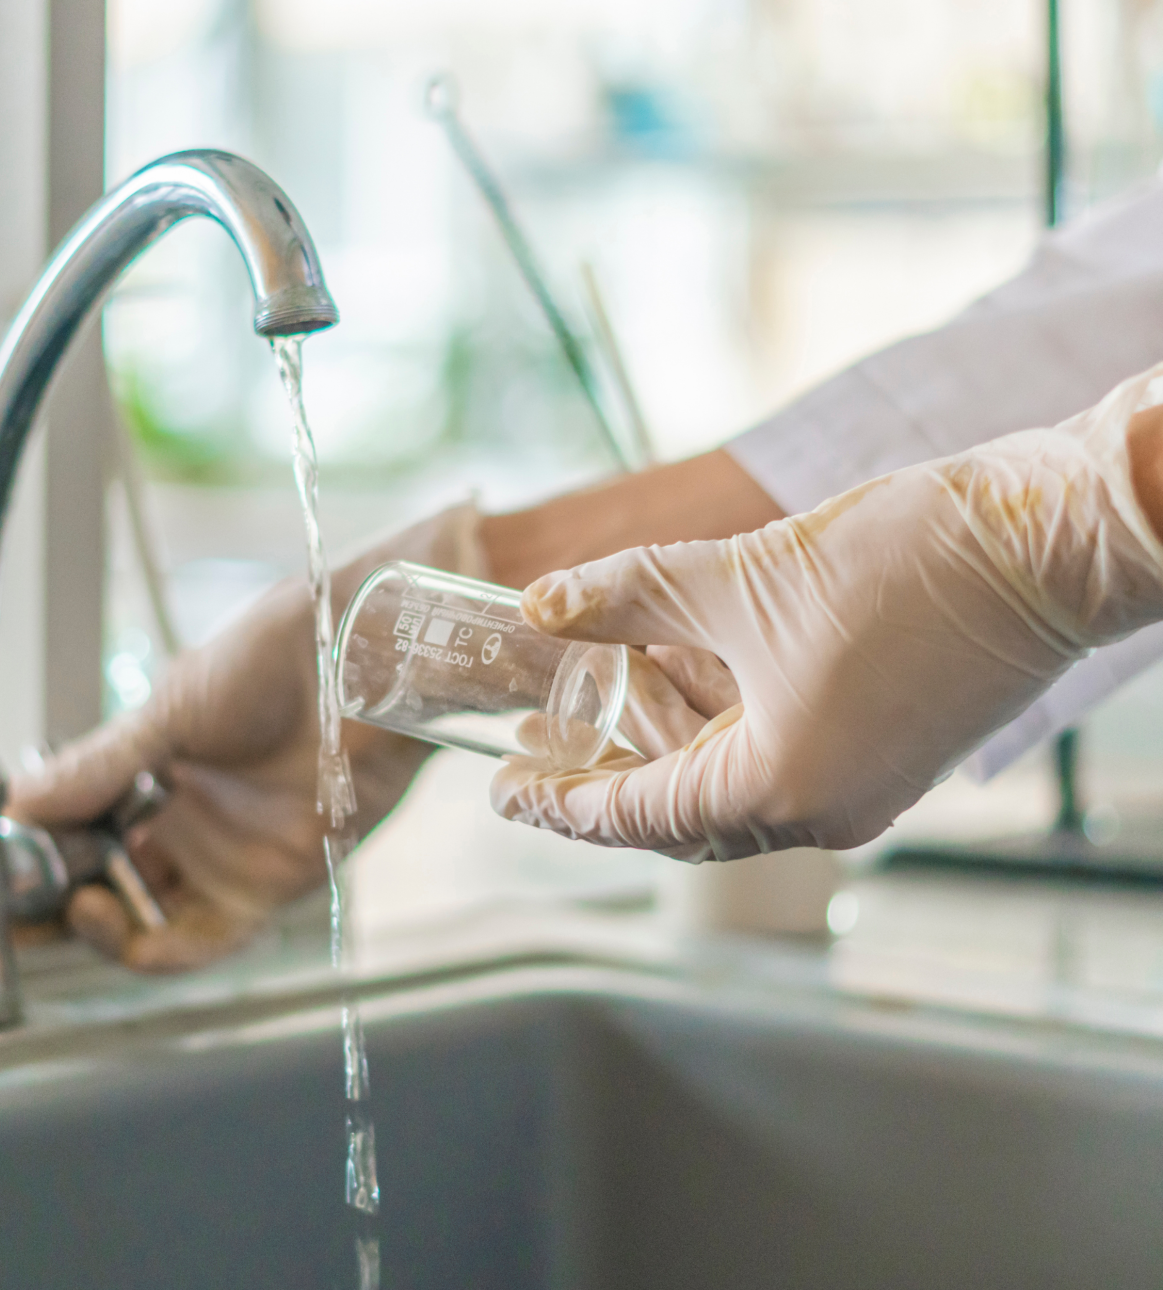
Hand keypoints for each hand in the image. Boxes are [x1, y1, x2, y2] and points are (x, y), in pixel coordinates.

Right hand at [8, 504, 485, 970]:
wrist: (363, 657)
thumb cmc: (278, 657)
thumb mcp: (172, 709)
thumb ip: (99, 765)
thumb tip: (15, 804)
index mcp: (157, 772)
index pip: (80, 835)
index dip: (36, 860)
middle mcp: (189, 821)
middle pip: (107, 888)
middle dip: (55, 905)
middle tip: (13, 905)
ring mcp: (228, 855)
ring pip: (147, 923)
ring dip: (96, 929)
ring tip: (63, 904)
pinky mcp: (274, 881)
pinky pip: (204, 940)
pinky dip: (153, 948)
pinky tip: (110, 921)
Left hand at [492, 365, 1162, 861]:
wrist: (1046, 541)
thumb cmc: (901, 566)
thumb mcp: (736, 580)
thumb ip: (627, 597)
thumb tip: (543, 602)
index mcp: (778, 791)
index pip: (637, 814)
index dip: (560, 802)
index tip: (505, 792)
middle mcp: (820, 810)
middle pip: (680, 810)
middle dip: (606, 775)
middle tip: (538, 750)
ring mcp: (860, 786)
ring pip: (730, 780)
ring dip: (666, 738)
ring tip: (603, 691)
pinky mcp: (885, 749)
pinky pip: (777, 756)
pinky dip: (721, 722)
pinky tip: (682, 670)